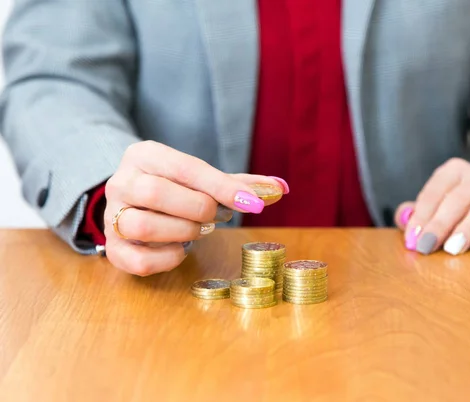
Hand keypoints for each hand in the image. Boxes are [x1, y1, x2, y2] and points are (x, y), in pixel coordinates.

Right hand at [104, 141, 288, 275]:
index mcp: (145, 155)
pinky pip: (138, 260)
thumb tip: (282, 188)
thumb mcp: (204, 179)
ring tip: (195, 230)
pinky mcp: (112, 249)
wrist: (133, 203)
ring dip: (183, 232)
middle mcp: (121, 181)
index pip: (185, 168)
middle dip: (197, 209)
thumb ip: (240, 183)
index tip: (253, 204)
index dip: (222, 187)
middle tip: (212, 217)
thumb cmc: (177, 189)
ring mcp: (110, 216)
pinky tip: (180, 249)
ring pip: (143, 226)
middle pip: (156, 193)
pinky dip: (167, 259)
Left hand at [394, 158, 469, 254]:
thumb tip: (402, 218)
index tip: (412, 240)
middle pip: (457, 199)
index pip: (435, 191)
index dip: (421, 216)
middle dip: (440, 225)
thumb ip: (416, 213)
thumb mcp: (439, 208)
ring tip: (453, 249)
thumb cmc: (465, 211)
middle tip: (427, 247)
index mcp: (455, 171)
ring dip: (466, 229)